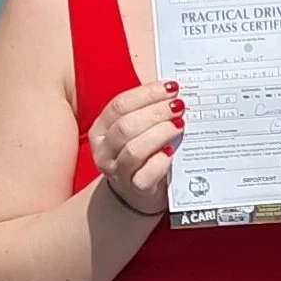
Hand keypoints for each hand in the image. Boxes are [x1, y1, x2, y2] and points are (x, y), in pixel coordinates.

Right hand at [91, 77, 181, 218]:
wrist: (138, 193)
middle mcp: (104, 151)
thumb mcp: (137, 130)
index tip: (171, 87)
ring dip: (160, 133)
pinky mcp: (136, 190)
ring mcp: (117, 172)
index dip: (147, 94)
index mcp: (101, 129)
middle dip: (156, 112)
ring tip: (179, 125)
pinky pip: (146, 175)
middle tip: (179, 106)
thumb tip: (173, 90)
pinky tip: (171, 151)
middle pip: (126, 126)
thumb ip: (149, 110)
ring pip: (134, 149)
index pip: (120, 105)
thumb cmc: (141, 154)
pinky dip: (160, 161)